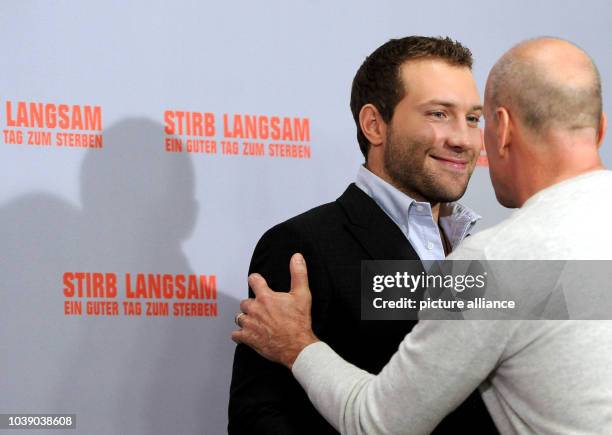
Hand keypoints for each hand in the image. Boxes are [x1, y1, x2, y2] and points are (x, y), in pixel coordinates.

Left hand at [231, 253, 318, 368]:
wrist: (297, 346)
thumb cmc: (299, 322)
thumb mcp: (302, 294)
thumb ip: (298, 274)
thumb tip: (297, 257)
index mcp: (266, 297)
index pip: (254, 280)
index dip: (256, 280)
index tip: (257, 282)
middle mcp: (255, 309)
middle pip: (245, 302)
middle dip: (252, 304)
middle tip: (261, 309)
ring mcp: (250, 324)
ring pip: (239, 317)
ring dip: (246, 319)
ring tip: (255, 321)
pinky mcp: (248, 338)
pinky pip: (236, 335)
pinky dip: (239, 335)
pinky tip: (247, 334)